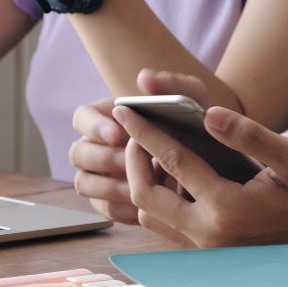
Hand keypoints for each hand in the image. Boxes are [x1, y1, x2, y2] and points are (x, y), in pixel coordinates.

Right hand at [70, 69, 210, 222]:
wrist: (210, 158)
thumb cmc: (192, 123)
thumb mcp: (191, 100)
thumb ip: (172, 85)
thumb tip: (145, 77)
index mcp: (105, 117)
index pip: (81, 117)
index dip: (94, 126)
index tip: (119, 134)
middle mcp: (95, 146)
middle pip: (78, 153)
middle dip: (103, 159)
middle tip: (129, 163)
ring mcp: (99, 175)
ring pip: (83, 183)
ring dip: (107, 186)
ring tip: (136, 188)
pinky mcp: (110, 201)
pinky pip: (103, 209)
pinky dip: (120, 208)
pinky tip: (143, 207)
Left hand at [114, 102, 287, 250]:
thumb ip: (250, 136)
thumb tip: (211, 115)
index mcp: (227, 207)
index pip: (172, 162)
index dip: (144, 132)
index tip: (124, 109)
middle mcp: (208, 233)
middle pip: (144, 195)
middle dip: (132, 159)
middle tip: (136, 132)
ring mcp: (204, 249)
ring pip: (149, 216)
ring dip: (142, 182)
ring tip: (150, 152)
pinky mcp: (206, 254)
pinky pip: (165, 227)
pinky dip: (157, 200)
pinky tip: (169, 177)